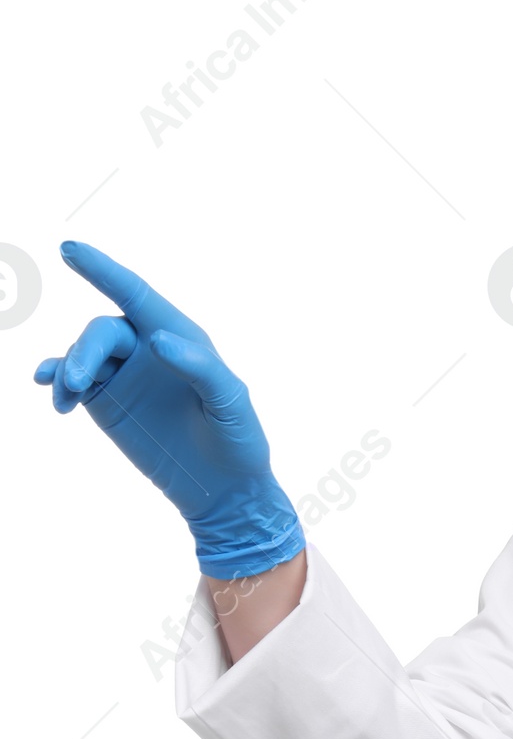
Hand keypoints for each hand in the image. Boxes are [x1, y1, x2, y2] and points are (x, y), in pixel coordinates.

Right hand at [34, 241, 303, 579]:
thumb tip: (155, 338)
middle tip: (77, 381)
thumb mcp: (230, 403)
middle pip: (104, 332)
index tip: (69, 249)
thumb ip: (199, 367)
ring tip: (65, 394)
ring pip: (84, 354)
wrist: (224, 489)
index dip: (104, 270)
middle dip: (86, 350)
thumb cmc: (238, 440)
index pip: (137, 295)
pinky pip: (73, 380)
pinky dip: (55, 378)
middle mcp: (150, 350)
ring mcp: (125, 376)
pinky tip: (48, 388)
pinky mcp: (107, 403)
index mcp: (182, 339)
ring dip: (68, 367)